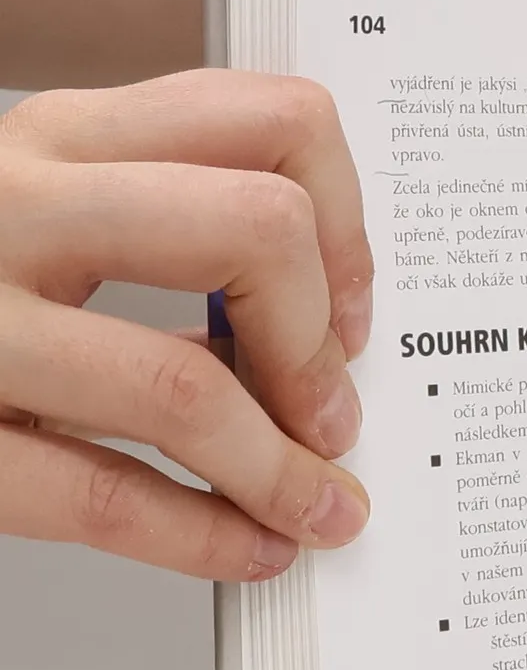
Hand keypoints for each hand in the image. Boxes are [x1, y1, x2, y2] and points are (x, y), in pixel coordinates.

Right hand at [0, 69, 372, 578]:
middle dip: (320, 342)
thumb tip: (323, 320)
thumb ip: (159, 223)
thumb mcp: (42, 206)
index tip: (350, 306)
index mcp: (55, 136)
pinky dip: (206, 539)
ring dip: (283, 471)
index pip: (270, 122)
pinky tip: (248, 547)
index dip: (348, 225)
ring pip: (185, 386)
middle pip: (255, 231)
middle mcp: (9, 204)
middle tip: (328, 410)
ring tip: (314, 506)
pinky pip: (101, 497)